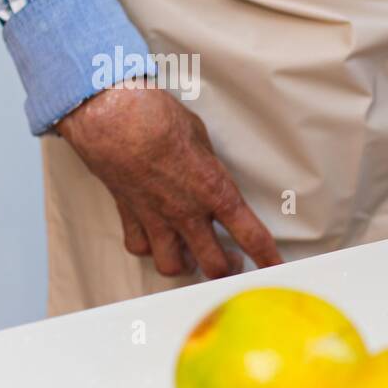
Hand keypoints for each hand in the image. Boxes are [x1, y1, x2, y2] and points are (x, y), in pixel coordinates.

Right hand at [56, 83, 281, 277]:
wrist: (112, 116)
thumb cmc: (157, 119)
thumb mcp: (201, 140)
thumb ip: (209, 168)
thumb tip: (211, 176)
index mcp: (215, 192)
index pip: (251, 235)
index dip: (267, 259)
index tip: (276, 270)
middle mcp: (187, 212)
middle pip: (215, 264)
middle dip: (228, 270)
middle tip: (233, 263)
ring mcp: (156, 218)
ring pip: (173, 266)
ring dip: (186, 266)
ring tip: (193, 257)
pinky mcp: (129, 215)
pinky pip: (139, 248)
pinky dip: (148, 249)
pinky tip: (155, 241)